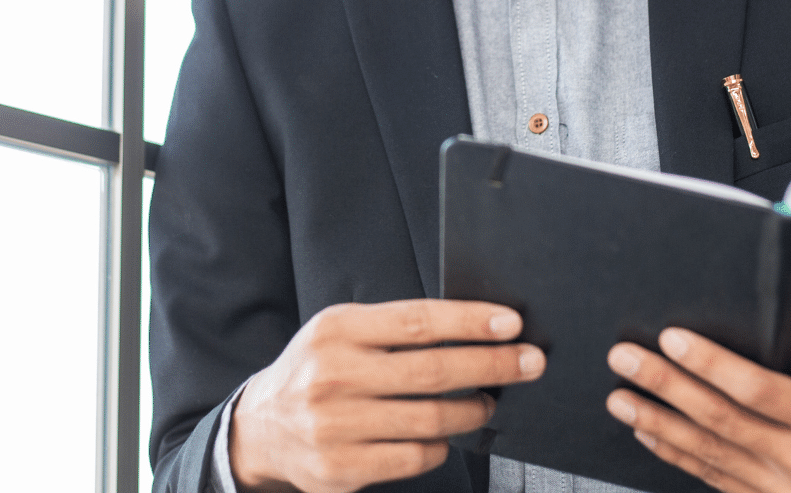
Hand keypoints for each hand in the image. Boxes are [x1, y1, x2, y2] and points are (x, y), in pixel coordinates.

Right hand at [231, 299, 544, 492]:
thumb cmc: (315, 371)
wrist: (261, 429)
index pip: (418, 321)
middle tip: (529, 363)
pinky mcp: (340, 469)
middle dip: (492, 366)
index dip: (470, 322)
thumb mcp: (340, 332)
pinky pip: (414, 458)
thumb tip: (472, 329)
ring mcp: (335, 426)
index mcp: (336, 331)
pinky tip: (444, 437)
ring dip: (472, 410)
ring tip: (487, 402)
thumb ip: (392, 329)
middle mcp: (333, 376)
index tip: (511, 325)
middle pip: (433, 371)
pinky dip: (440, 447)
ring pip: (430, 420)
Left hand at [605, 268, 790, 492]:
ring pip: (708, 454)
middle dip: (666, 387)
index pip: (756, 390)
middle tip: (626, 359)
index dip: (711, 365)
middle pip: (719, 421)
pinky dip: (678, 456)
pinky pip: (715, 479)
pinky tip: (650, 435)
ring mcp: (785, 490)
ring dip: (659, 425)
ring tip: (620, 398)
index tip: (674, 339)